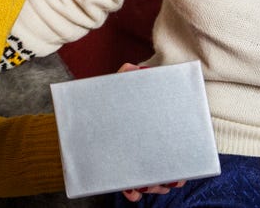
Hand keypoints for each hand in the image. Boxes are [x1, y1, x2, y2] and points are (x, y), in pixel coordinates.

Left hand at [115, 63, 186, 201]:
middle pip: (165, 167)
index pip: (172, 146)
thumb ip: (124, 76)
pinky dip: (132, 192)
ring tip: (149, 186)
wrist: (77, 117)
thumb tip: (134, 67)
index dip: (182, 160)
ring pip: (150, 181)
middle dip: (170, 179)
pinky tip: (132, 193)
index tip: (182, 171)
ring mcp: (132, 160)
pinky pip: (128, 187)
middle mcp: (145, 147)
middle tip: (170, 181)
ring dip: (154, 187)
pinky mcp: (117, 170)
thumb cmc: (104, 102)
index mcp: (150, 130)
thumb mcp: (115, 88)